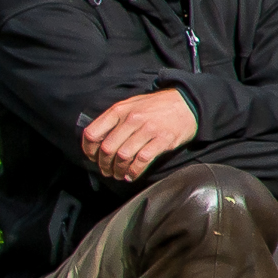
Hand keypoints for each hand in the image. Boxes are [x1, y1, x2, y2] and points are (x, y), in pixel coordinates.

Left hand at [79, 88, 198, 182]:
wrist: (189, 103)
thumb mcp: (132, 105)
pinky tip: (132, 175)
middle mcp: (132, 119)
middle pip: (107, 148)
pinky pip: (142, 160)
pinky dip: (134, 171)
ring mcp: (148, 129)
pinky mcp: (163, 140)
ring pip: (123, 156)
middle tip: (107, 171)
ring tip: (119, 174)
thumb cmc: (158, 106)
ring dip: (118, 170)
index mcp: (120, 110)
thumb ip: (115, 119)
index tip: (93, 158)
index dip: (89, 150)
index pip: (93, 133)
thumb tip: (98, 140)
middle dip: (104, 165)